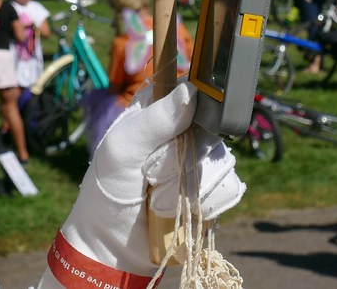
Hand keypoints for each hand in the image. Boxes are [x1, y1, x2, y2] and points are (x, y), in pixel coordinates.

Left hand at [39, 81, 243, 286]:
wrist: (114, 246)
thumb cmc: (108, 190)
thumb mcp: (123, 149)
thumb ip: (155, 121)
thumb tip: (192, 91)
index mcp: (156, 109)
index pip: (190, 89)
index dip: (193, 104)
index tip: (182, 127)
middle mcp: (182, 130)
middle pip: (209, 128)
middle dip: (181, 158)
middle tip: (151, 174)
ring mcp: (199, 159)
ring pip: (219, 160)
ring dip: (187, 187)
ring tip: (157, 197)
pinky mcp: (212, 189)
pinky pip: (228, 188)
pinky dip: (204, 204)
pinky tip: (178, 210)